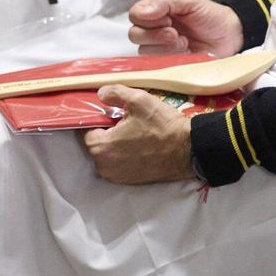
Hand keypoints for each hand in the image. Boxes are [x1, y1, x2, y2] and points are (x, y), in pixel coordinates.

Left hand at [81, 86, 196, 184]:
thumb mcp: (139, 100)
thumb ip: (115, 93)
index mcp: (100, 146)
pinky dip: (126, 156)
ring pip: (108, 155)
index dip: (100, 120)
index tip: (113, 115)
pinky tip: (141, 147)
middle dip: (108, 134)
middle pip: (97, 144)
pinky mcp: (130, 182)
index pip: (87, 131)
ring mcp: (117, 177)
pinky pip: (120, 165)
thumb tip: (100, 94)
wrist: (188, 150)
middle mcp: (103, 166)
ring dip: (117, 146)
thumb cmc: (162, 125)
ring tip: (136, 135)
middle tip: (128, 123)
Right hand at [125, 0, 243, 56]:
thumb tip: (142, 11)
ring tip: (185, 43)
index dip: (147, 19)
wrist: (231, 36)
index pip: (134, 15)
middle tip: (176, 33)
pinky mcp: (167, 65)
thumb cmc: (210, 16)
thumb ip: (164, 2)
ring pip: (144, 51)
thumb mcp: (189, 2)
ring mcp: (160, 49)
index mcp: (157, 12)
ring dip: (165, 47)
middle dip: (156, 35)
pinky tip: (186, 53)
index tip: (168, 18)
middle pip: (135, 35)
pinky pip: (156, 65)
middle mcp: (154, 30)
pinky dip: (170, 58)